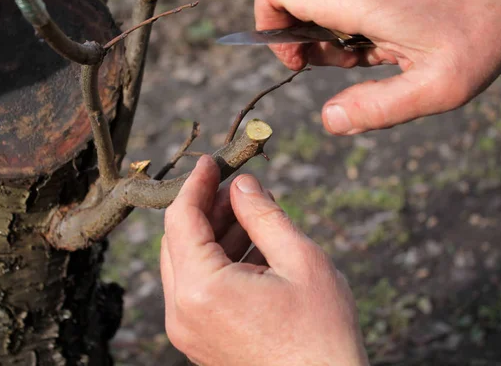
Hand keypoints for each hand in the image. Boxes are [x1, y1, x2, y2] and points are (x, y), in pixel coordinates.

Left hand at [161, 156, 368, 365]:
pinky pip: (198, 288)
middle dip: (206, 208)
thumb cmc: (321, 334)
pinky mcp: (200, 339)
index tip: (213, 162)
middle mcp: (183, 312)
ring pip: (187, 263)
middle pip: (179, 240)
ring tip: (250, 214)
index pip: (182, 219)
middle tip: (237, 188)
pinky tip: (249, 247)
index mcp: (202, 290)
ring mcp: (189, 330)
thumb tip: (242, 184)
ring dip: (213, 234)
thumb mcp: (300, 261)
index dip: (196, 184)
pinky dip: (217, 261)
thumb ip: (264, 215)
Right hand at [255, 0, 500, 134]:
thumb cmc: (481, 30)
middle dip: (290, 31)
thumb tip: (329, 121)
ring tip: (361, 53)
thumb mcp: (436, 88)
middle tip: (329, 60)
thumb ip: (377, 108)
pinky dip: (341, 17)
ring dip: (319, 27)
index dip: (268, 27)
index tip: (297, 61)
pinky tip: (376, 38)